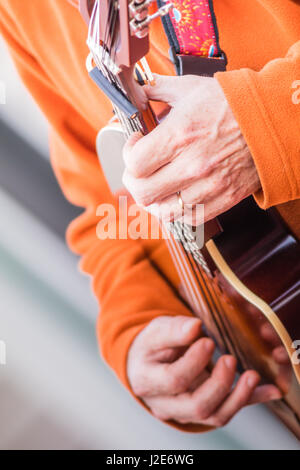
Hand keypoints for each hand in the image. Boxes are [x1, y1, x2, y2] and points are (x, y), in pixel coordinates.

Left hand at [123, 74, 260, 224]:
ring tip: (155, 187)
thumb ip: (155, 90)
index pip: (134, 164)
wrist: (271, 121)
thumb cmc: (231, 104)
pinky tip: (176, 196)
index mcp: (180, 135)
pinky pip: (189, 218)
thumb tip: (133, 92)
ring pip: (163, 211)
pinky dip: (178, 210)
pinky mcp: (223, 200)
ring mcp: (208, 187)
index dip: (127, 155)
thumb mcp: (190, 88)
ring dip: (153, 200)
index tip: (135, 146)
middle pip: (143, 193)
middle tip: (138, 171)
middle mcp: (192, 165)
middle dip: (133, 181)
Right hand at [127, 315, 281, 426]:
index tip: (207, 341)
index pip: (173, 380)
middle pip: (196, 406)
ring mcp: (185, 411)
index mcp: (147, 381)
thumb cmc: (151, 346)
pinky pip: (228, 410)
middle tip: (230, 359)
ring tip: (252, 376)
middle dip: (219, 384)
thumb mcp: (155, 332)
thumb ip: (173, 330)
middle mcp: (165, 403)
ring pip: (214, 416)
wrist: (148, 363)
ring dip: (238, 397)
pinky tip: (268, 390)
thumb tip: (194, 327)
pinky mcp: (204, 410)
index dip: (194, 362)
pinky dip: (249, 400)